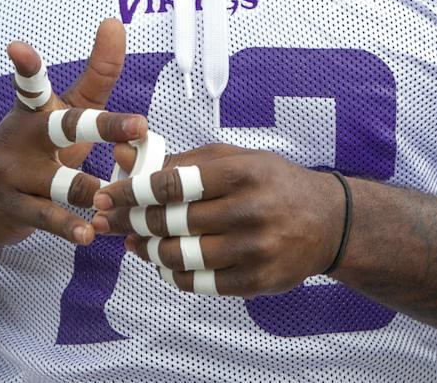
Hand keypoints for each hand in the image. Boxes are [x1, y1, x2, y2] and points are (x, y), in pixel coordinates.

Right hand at [0, 19, 147, 249]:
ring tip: (113, 197)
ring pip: (59, 182)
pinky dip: (70, 227)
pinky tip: (90, 234)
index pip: (31, 83)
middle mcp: (20, 137)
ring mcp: (12, 175)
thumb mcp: (65, 109)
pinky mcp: (12, 209)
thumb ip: (96, 73)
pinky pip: (46, 218)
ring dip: (89, 190)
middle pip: (64, 128)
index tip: (16, 48)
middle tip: (140, 125)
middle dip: (104, 127)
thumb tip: (115, 22)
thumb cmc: (37, 147)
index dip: (26, 65)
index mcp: (34, 110)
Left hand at [90, 143, 344, 296]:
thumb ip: (180, 160)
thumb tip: (124, 154)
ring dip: (147, 251)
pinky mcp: (257, 281)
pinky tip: (162, 262)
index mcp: (242, 172)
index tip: (108, 194)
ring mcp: (254, 250)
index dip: (134, 190)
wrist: (328, 222)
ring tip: (134, 242)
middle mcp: (250, 211)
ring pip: (181, 256)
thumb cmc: (272, 182)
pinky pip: (200, 283)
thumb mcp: (234, 158)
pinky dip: (173, 274)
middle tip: (109, 219)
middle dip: (132, 221)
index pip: (175, 183)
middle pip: (173, 221)